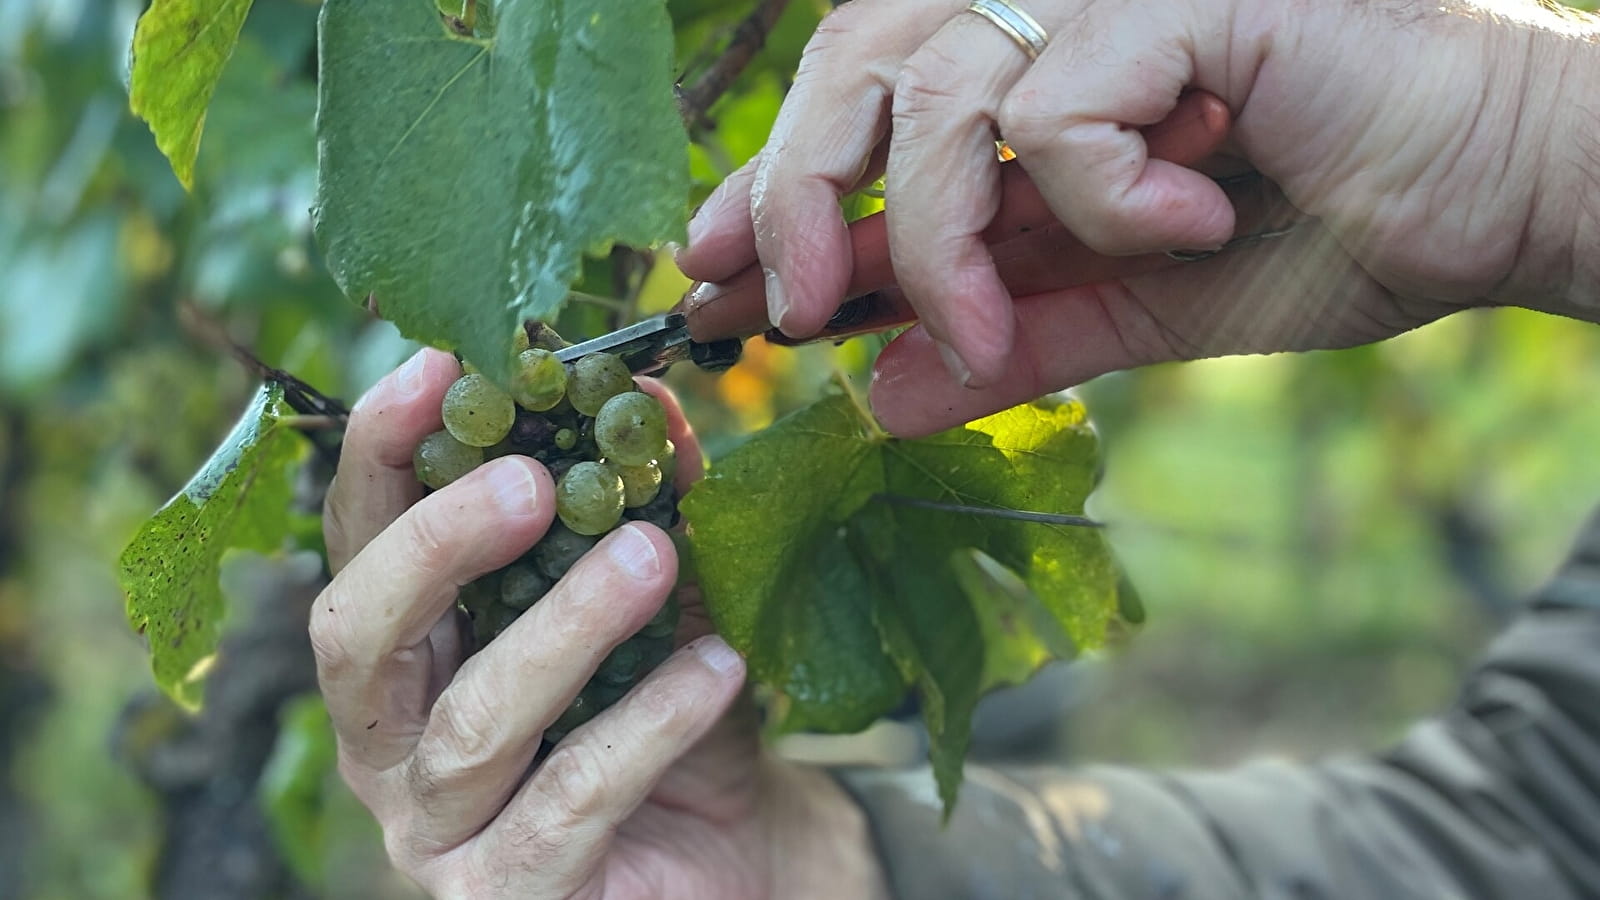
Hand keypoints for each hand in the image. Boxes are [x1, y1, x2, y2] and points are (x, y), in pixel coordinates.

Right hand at [311, 349, 887, 898]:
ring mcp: (440, 833)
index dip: (384, 453)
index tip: (441, 369)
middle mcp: (391, 744)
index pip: (360, 542)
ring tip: (652, 557)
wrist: (737, 853)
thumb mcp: (661, 603)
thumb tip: (648, 398)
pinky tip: (717, 667)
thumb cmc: (669, 721)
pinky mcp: (510, 897)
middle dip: (435, 545)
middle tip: (531, 483)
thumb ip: (642, 507)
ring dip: (565, 628)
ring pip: (474, 724)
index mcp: (407, 655)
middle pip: (359, 635)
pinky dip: (648, 724)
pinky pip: (569, 803)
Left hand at [678, 0, 1597, 434]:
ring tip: (994, 334)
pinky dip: (1101, 192)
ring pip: (937, 91)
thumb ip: (1013, 336)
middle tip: (797, 313)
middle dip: (802, 197)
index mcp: (1032, 67)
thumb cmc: (1330, 232)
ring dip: (942, 240)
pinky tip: (1189, 216)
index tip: (703, 278)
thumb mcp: (1136, 308)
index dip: (767, 185)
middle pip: (854, 61)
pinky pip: (1063, 103)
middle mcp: (1055, 2)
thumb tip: (877, 396)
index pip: (856, 104)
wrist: (1500, 194)